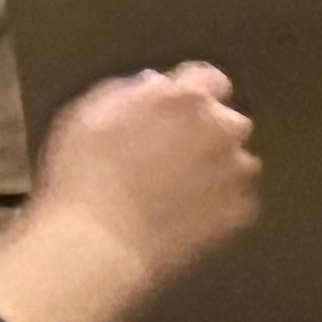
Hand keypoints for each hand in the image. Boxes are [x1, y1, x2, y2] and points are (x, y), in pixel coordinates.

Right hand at [36, 64, 261, 299]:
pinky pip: (235, 200)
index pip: (209, 80)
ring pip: (234, 161)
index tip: (170, 114)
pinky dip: (217, 205)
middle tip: (166, 158)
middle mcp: (223, 127)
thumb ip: (131, 90)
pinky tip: (182, 217)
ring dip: (213, 169)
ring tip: (173, 194)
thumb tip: (156, 84)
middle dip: (203, 133)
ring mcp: (236, 170)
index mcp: (187, 98)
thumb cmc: (81, 174)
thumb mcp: (90, 113)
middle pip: (224, 121)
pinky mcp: (240, 210)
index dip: (189, 95)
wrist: (96, 241)